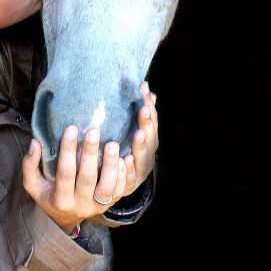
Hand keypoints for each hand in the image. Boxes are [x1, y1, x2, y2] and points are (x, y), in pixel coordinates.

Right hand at [22, 126, 127, 233]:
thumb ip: (30, 164)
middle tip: (93, 131)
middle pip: (87, 178)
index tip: (71, 129)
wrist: (65, 218)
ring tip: (112, 144)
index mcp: (60, 200)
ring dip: (110, 164)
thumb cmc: (48, 195)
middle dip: (90, 154)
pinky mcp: (110, 204)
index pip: (65, 173)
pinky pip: (120, 191)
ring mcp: (97, 206)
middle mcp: (80, 205)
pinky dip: (124, 175)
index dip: (68, 151)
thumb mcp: (33, 184)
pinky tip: (126, 158)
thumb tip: (35, 142)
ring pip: (107, 187)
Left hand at [120, 81, 157, 196]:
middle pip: (150, 138)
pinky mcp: (128, 186)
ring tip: (138, 133)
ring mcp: (140, 171)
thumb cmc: (123, 151)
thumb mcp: (129, 131)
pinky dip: (128, 169)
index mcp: (148, 140)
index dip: (150, 106)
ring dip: (140, 145)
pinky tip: (125, 160)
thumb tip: (144, 84)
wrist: (118, 186)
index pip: (152, 121)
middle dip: (147, 123)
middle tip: (144, 109)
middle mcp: (147, 155)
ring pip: (143, 157)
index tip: (144, 92)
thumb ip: (137, 111)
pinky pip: (129, 178)